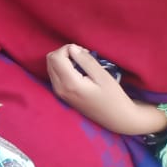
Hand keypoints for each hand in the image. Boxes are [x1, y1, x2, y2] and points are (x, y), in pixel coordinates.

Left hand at [48, 44, 162, 135]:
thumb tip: (72, 48)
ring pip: (51, 66)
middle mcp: (59, 88)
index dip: (68, 49)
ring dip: (64, 59)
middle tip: (83, 56)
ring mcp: (58, 92)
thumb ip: (85, 61)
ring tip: (83, 63)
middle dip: (65, 53)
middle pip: (50, 60)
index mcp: (69, 84)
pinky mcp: (61, 94)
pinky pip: (55, 74)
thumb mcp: (103, 77)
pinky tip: (79, 71)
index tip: (84, 52)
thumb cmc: (113, 97)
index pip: (55, 57)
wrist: (116, 118)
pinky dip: (64, 67)